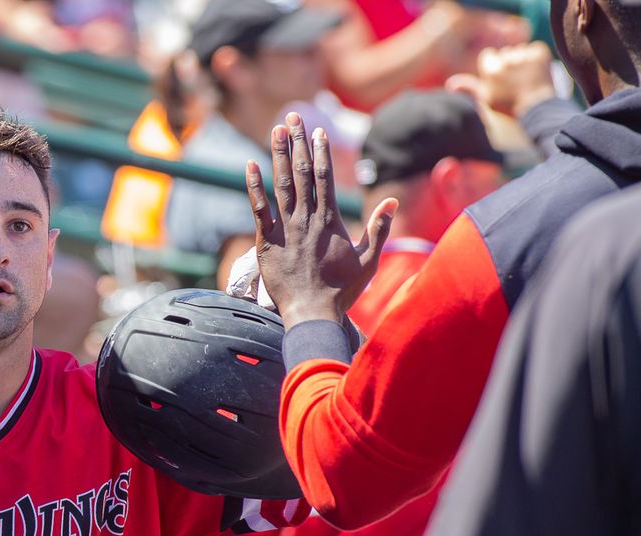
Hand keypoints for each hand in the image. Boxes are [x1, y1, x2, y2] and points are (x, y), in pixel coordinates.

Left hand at [246, 113, 396, 327]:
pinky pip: (258, 209)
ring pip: (281, 184)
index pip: (325, 177)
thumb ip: (379, 229)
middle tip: (293, 116)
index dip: (321, 151)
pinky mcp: (266, 241)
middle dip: (298, 143)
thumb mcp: (368, 261)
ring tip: (276, 130)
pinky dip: (253, 186)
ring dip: (278, 155)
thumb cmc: (341, 291)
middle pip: (302, 173)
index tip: (317, 130)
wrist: (312, 313)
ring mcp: (285, 229)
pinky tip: (249, 165)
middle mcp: (307, 219)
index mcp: (330, 221)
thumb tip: (391, 202)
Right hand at [445, 42, 555, 117]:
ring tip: (526, 76)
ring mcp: (524, 55)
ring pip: (519, 50)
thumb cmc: (509, 106)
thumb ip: (469, 88)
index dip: (493, 66)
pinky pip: (535, 48)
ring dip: (522, 60)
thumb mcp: (486, 99)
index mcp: (490, 70)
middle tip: (514, 80)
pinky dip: (536, 57)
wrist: (537, 108)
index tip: (500, 77)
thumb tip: (450, 84)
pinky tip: (535, 71)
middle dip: (508, 62)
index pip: (488, 55)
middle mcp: (505, 60)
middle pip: (504, 52)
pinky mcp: (539, 53)